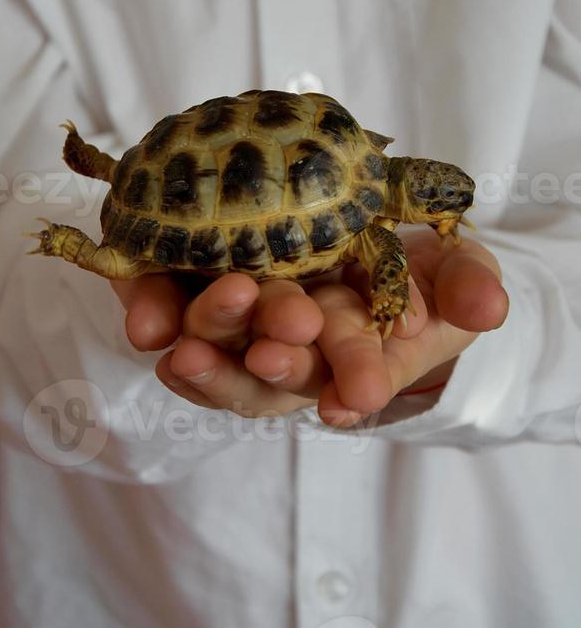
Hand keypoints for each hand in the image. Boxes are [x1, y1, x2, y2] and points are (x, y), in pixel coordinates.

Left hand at [112, 230, 508, 426]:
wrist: (359, 232)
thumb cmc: (412, 268)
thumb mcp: (456, 272)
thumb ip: (468, 288)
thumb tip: (488, 306)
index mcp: (353, 347)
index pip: (353, 371)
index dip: (355, 380)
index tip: (355, 395)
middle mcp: (293, 347)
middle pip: (273, 372)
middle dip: (273, 361)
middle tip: (273, 346)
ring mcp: (242, 325)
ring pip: (218, 354)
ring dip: (204, 354)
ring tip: (187, 351)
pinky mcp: (198, 288)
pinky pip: (170, 311)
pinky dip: (153, 314)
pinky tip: (140, 320)